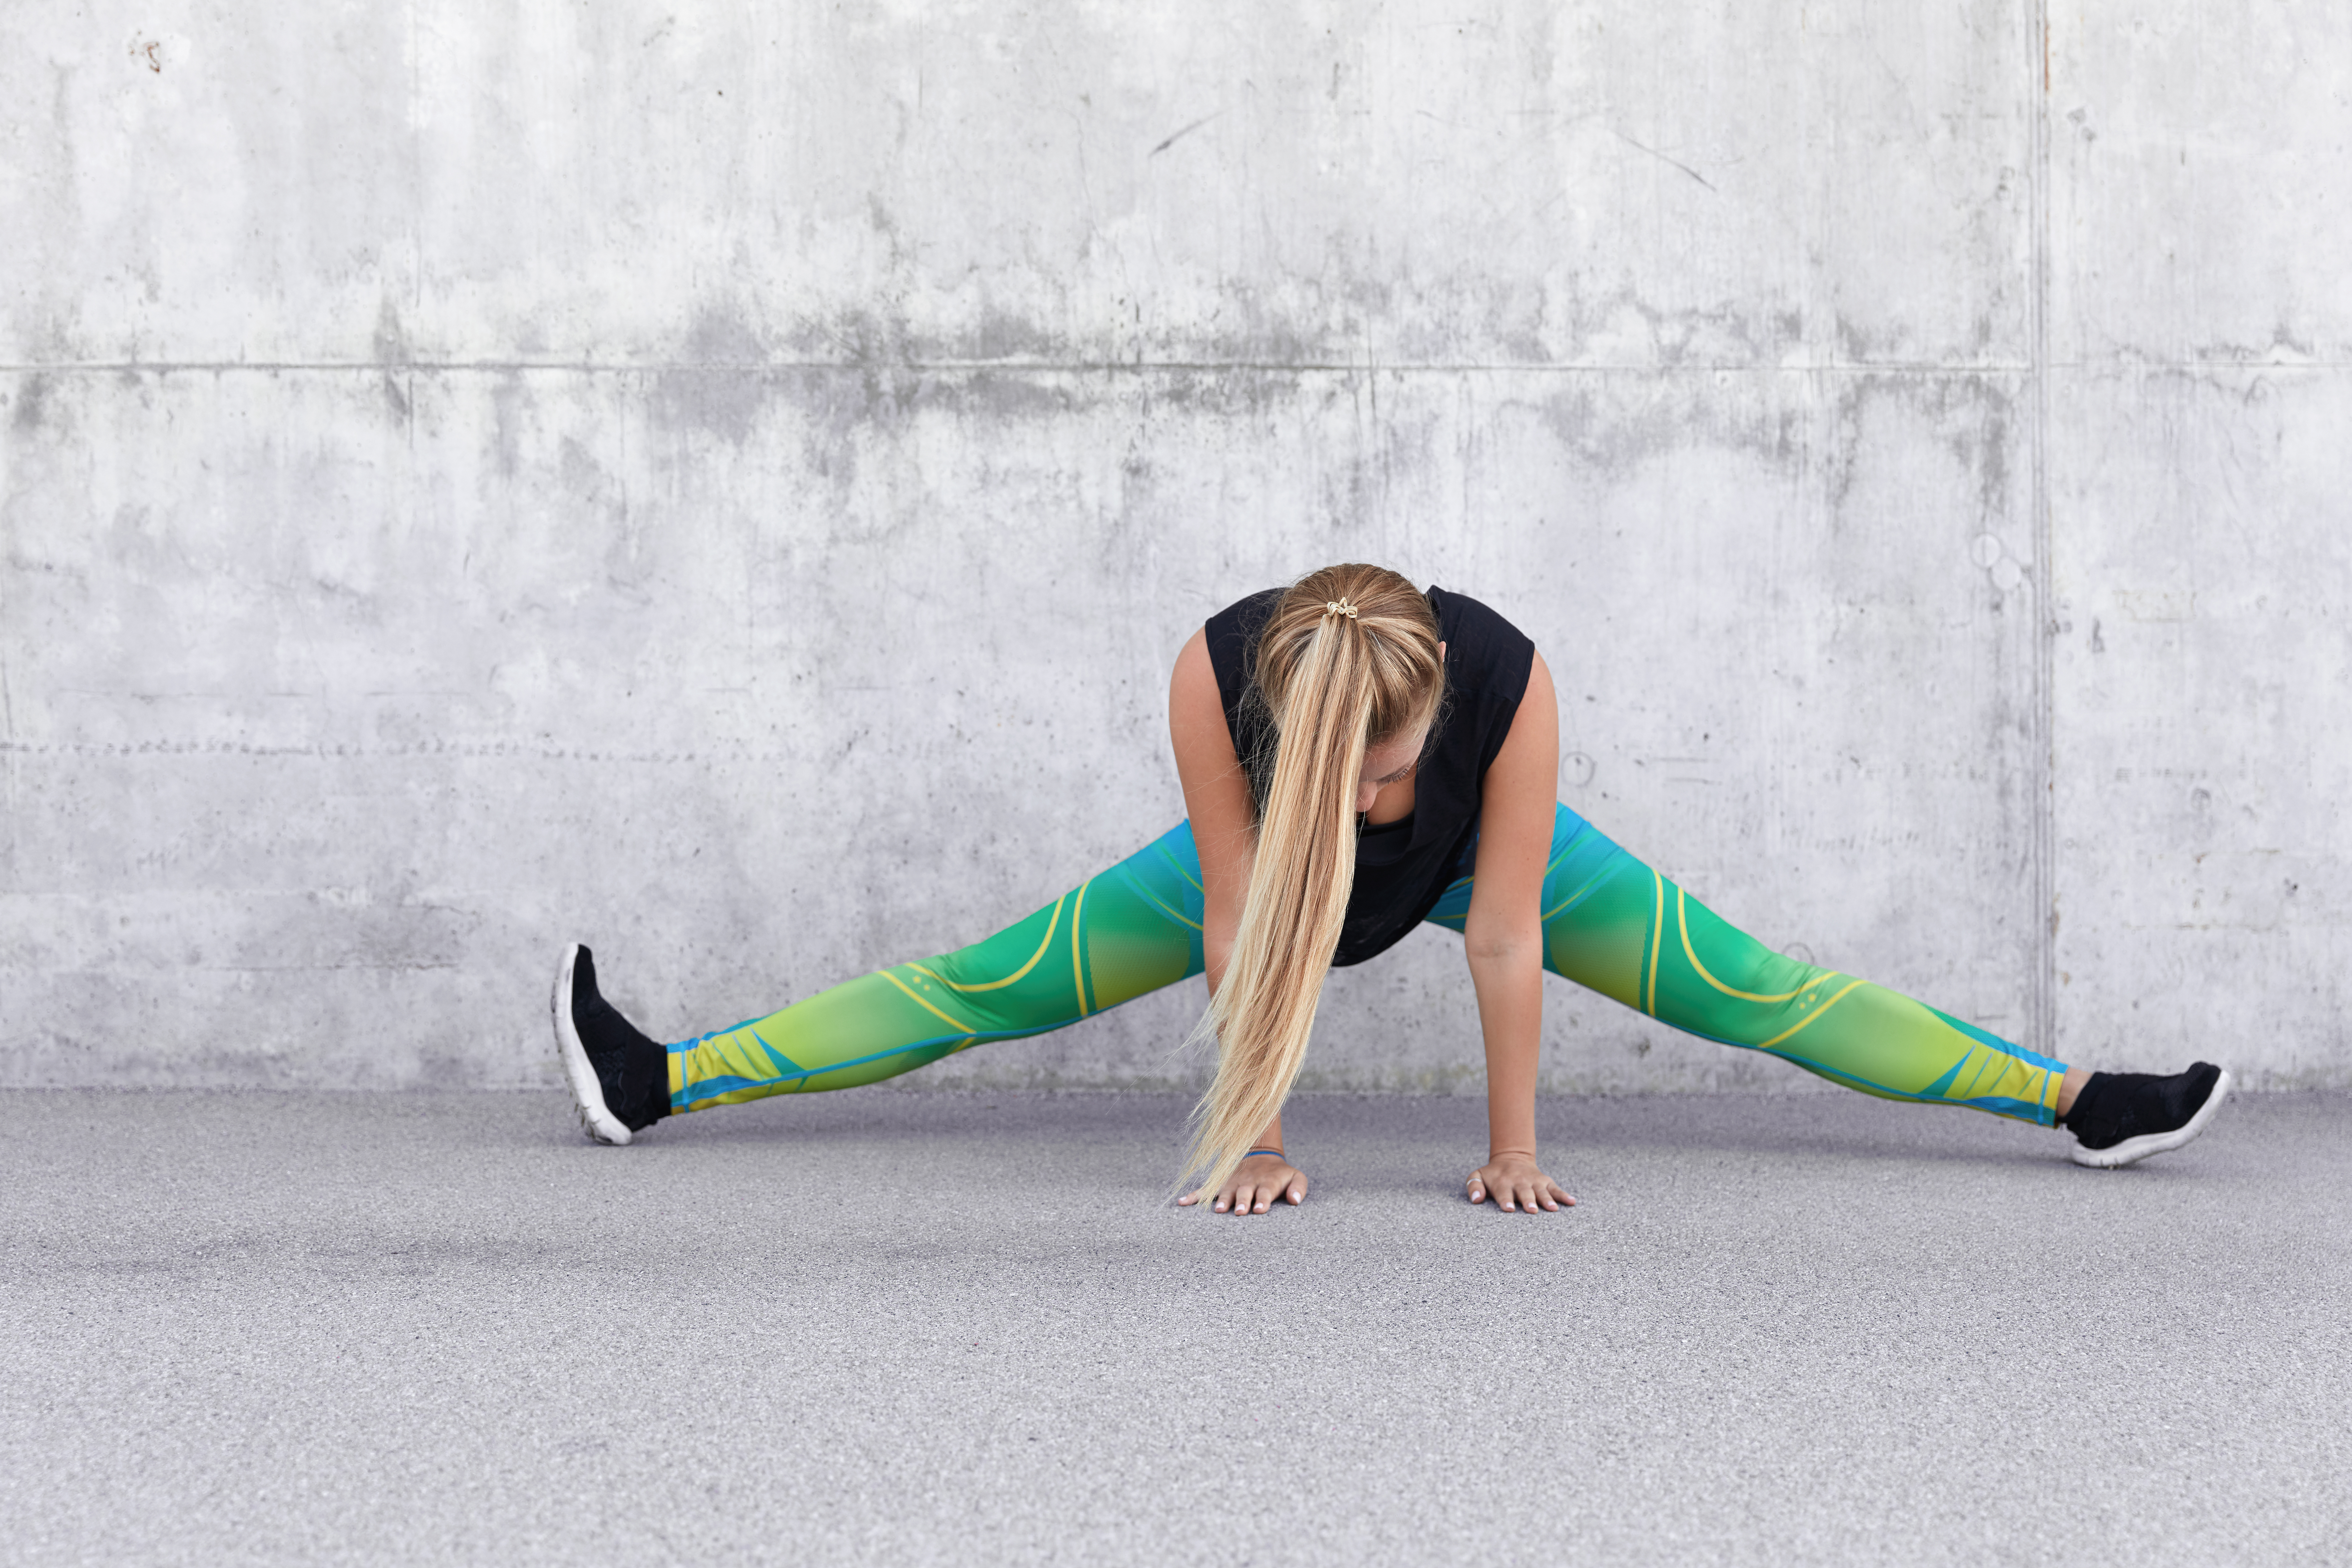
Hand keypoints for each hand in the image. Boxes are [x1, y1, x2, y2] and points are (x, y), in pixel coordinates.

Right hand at [1178, 1151, 1307, 1214]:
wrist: (1261, 1155)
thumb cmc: (1280, 1174)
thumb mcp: (1296, 1176)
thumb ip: (1299, 1188)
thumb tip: (1296, 1200)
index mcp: (1267, 1182)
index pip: (1265, 1192)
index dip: (1262, 1200)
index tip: (1258, 1209)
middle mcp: (1248, 1183)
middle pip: (1244, 1192)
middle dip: (1241, 1201)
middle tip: (1239, 1211)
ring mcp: (1233, 1183)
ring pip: (1226, 1191)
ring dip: (1222, 1200)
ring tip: (1219, 1210)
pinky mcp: (1222, 1184)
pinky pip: (1206, 1190)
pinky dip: (1193, 1196)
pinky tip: (1182, 1202)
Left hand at [1466, 1151, 1573, 1212]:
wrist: (1511, 1157)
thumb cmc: (1493, 1174)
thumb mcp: (1478, 1176)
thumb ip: (1474, 1186)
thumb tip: (1475, 1200)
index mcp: (1502, 1182)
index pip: (1503, 1192)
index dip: (1506, 1200)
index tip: (1509, 1209)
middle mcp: (1519, 1182)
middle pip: (1524, 1193)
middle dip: (1528, 1201)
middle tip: (1532, 1210)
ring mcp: (1534, 1182)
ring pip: (1541, 1191)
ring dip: (1547, 1199)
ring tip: (1553, 1208)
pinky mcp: (1545, 1181)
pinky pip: (1555, 1188)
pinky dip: (1564, 1195)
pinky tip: (1572, 1202)